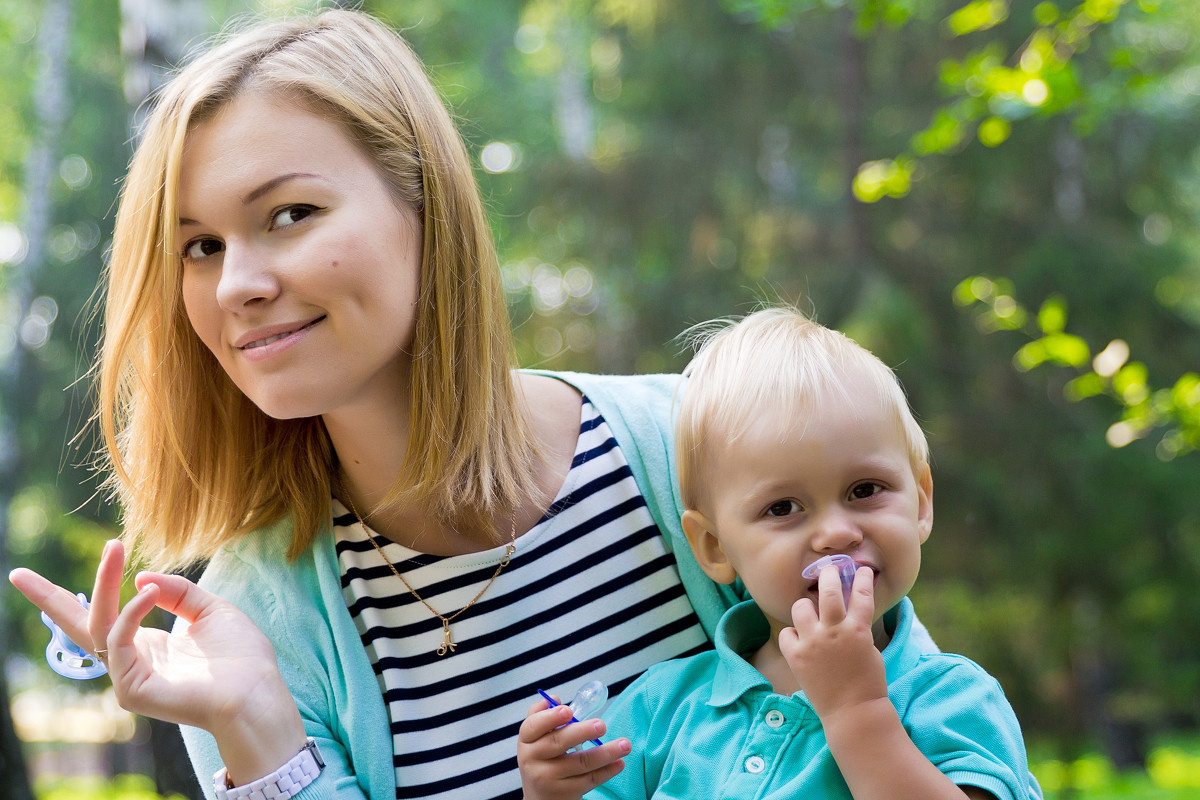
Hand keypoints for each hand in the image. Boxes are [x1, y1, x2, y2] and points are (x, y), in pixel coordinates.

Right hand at [9, 539, 305, 782]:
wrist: (257, 692)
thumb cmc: (241, 658)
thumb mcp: (210, 611)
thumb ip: (178, 592)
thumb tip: (143, 576)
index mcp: (150, 644)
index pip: (105, 617)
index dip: (81, 593)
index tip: (37, 573)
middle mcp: (134, 659)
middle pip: (79, 627)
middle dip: (49, 600)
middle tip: (19, 574)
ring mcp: (129, 676)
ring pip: (97, 625)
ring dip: (102, 583)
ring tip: (114, 548)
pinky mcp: (132, 689)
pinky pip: (118, 642)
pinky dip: (130, 612)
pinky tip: (148, 591)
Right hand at [517, 695, 629, 799]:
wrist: (540, 798)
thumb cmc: (542, 760)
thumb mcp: (535, 739)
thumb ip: (542, 716)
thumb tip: (555, 699)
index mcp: (526, 741)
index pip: (533, 726)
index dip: (550, 718)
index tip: (569, 711)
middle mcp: (532, 760)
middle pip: (559, 743)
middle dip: (582, 732)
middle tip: (602, 725)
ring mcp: (547, 779)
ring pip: (580, 763)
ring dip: (606, 753)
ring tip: (625, 744)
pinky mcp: (564, 794)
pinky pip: (589, 780)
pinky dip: (606, 771)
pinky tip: (619, 763)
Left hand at [779, 564, 887, 721]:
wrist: (853, 712)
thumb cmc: (867, 683)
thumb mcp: (869, 650)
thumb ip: (857, 629)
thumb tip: (849, 611)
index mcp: (858, 630)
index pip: (862, 594)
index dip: (861, 578)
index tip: (859, 569)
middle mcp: (834, 632)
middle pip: (828, 590)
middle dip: (828, 574)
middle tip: (828, 570)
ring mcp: (813, 643)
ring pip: (801, 606)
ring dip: (805, 606)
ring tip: (809, 611)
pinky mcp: (796, 656)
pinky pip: (786, 632)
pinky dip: (792, 634)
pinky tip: (799, 639)